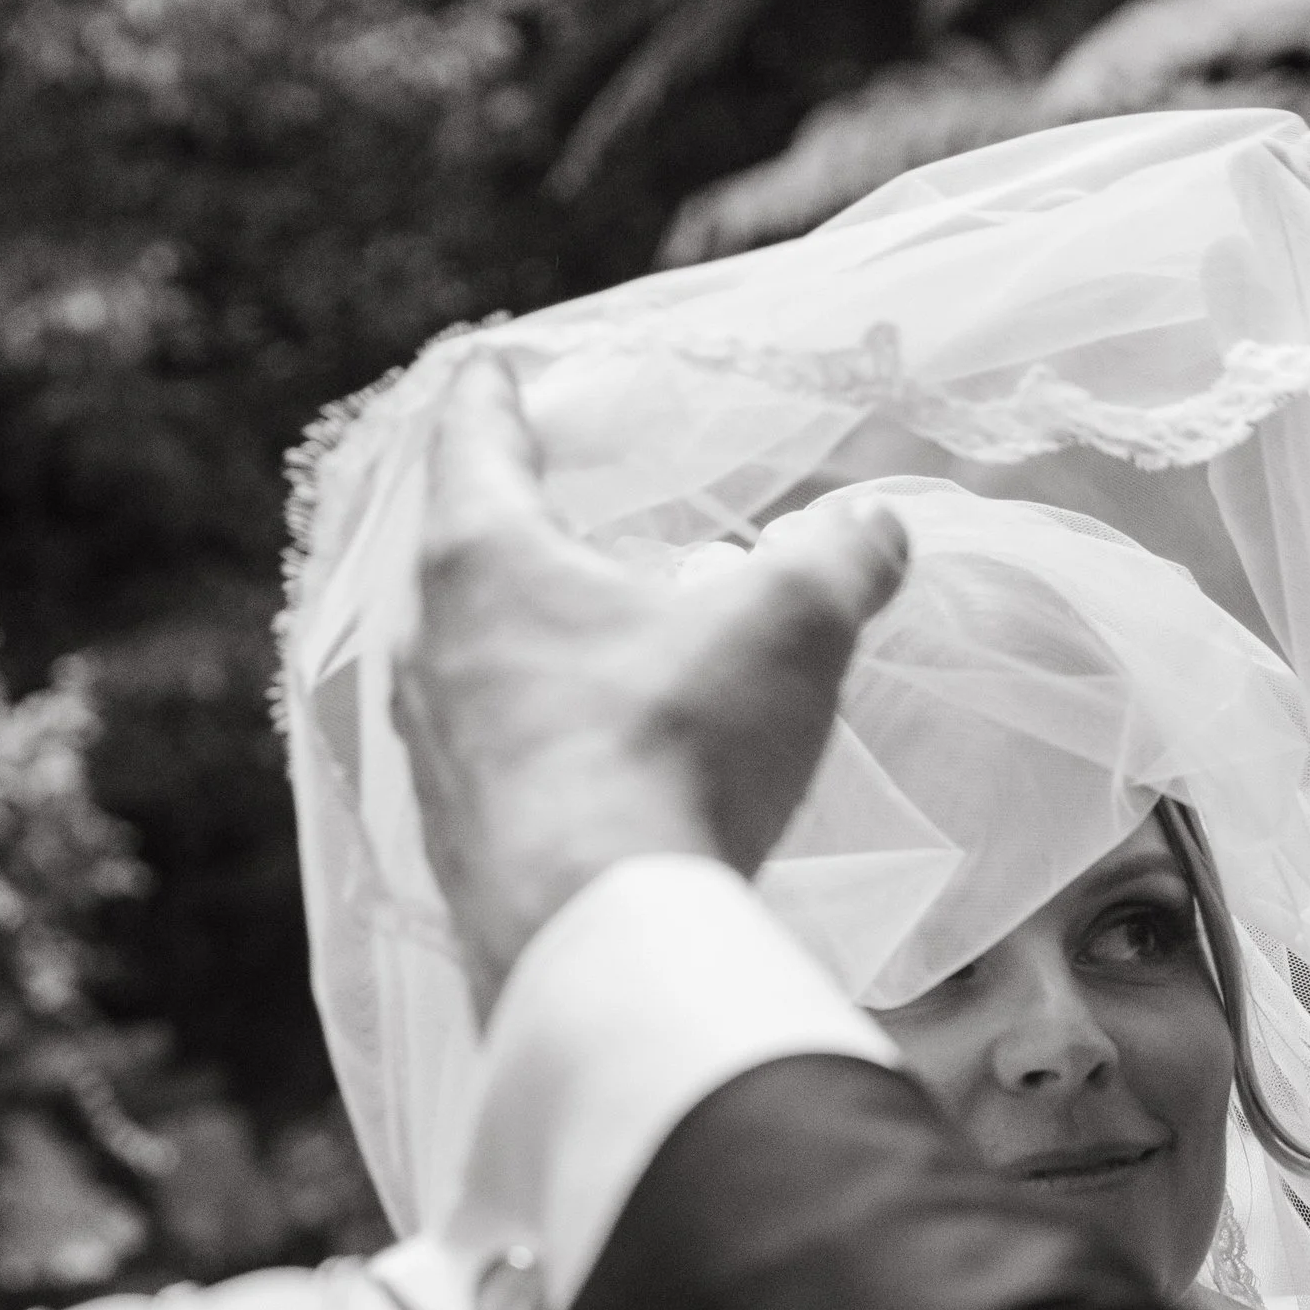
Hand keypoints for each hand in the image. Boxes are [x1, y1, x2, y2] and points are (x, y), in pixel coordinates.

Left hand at [396, 352, 908, 1016]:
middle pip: (454, 554)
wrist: (599, 943)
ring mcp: (432, 757)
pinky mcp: (454, 848)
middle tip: (541, 512)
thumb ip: (839, 559)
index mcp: (484, 558)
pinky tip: (577, 771)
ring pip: (462, 668)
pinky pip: (486, 768)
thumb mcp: (788, 627)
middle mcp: (433, 649)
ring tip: (569, 649)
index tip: (499, 366)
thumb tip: (878, 525)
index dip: (498, 391)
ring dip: (513, 648)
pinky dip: (527, 747)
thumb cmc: (675, 753)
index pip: (474, 436)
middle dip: (503, 528)